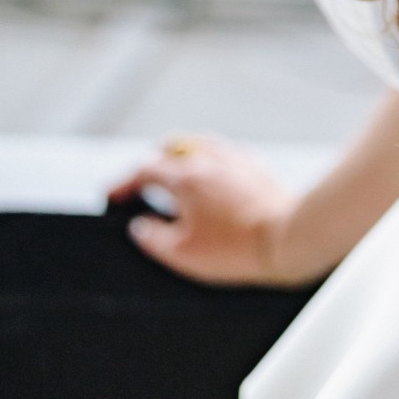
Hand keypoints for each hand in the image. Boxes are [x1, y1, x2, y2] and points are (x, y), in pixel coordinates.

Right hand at [107, 135, 312, 286]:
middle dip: (150, 166)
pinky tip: (209, 182)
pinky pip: (222, 154)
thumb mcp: (182, 253)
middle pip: (170, 148)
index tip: (111, 195)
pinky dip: (206, 163)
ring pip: (198, 145)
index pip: (144, 169)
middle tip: (140, 188)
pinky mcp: (254, 165)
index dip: (122, 183)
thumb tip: (139, 226)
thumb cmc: (237, 248)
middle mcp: (209, 158)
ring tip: (173, 181)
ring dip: (179, 159)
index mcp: (186, 176)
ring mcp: (234, 158)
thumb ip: (153, 237)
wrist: (287, 238)